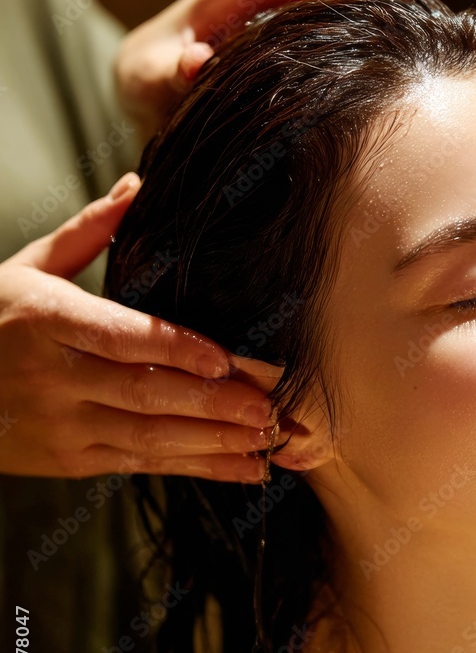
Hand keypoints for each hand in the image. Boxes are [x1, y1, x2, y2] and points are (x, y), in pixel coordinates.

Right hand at [0, 173, 276, 480]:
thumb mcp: (27, 267)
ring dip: (215, 443)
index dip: (178, 349)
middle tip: (271, 407)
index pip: (123, 336)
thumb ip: (87, 232)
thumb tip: (136, 185)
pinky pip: (141, 464)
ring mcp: (61, 424)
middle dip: (215, 405)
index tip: (228, 359)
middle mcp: (54, 376)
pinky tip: (238, 467)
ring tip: (267, 442)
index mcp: (46, 319)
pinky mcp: (70, 458)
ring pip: (150, 437)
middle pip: (148, 393)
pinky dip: (195, 467)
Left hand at [115, 0, 362, 139]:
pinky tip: (352, 75)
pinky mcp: (267, 44)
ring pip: (314, 13)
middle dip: (351, 6)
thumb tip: (195, 63)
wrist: (137, 89)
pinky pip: (306, 38)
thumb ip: (169, 74)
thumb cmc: (142, 81)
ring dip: (345, 29)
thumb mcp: (147, 80)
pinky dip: (331, 49)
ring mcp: (261, 21)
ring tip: (381, 55)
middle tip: (388, 37)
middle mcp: (249, 0)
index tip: (361, 5)